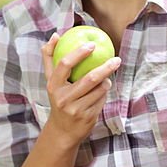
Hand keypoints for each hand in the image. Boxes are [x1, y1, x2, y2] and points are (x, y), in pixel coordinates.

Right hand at [41, 33, 121, 148]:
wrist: (62, 130)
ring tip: (107, 77)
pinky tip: (104, 90)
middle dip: (106, 67)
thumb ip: (50, 58)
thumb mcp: (51, 81)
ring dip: (107, 81)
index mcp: (53, 86)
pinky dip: (105, 93)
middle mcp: (63, 98)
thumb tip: (55, 35)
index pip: (65, 64)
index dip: (79, 53)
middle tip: (116, 59)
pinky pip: (102, 100)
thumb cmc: (58, 98)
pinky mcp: (87, 118)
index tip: (92, 44)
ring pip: (100, 89)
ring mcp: (76, 109)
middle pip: (89, 78)